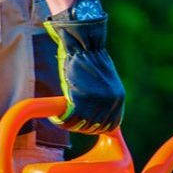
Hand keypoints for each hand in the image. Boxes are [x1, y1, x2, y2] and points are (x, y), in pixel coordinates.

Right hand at [43, 15, 124, 133]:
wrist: (82, 44)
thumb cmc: (89, 60)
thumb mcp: (104, 81)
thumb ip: (104, 98)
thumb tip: (97, 116)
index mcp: (118, 98)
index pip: (111, 125)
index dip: (97, 128)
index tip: (85, 126)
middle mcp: (111, 101)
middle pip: (95, 127)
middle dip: (81, 127)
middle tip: (69, 122)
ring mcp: (96, 101)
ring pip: (81, 124)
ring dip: (68, 125)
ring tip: (59, 119)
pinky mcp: (80, 98)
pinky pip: (69, 118)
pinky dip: (60, 121)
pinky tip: (54, 118)